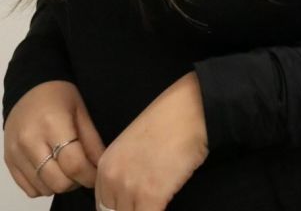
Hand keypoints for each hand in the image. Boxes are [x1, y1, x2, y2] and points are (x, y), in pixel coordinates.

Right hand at [3, 79, 104, 197]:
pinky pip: (29, 189)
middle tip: (84, 172)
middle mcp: (30, 141)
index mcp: (52, 124)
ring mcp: (16, 153)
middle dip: (76, 182)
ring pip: (44, 189)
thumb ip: (92, 141)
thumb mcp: (81, 111)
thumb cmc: (59, 95)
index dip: (90, 175)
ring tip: (68, 170)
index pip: (73, 163)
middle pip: (58, 182)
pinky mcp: (9, 161)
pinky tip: (53, 171)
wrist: (29, 88)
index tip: (97, 174)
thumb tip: (102, 165)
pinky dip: (44, 186)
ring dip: (60, 185)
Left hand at [95, 72, 207, 210]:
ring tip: (158, 202)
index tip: (135, 206)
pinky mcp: (151, 194)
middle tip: (147, 204)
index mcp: (106, 167)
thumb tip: (127, 202)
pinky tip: (166, 204)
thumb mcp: (133, 148)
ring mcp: (130, 187)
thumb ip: (124, 175)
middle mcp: (112, 177)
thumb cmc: (168, 123)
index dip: (121, 210)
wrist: (189, 108)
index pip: (104, 208)